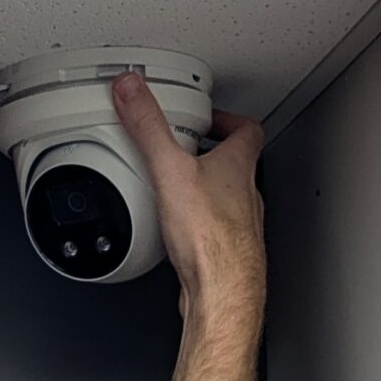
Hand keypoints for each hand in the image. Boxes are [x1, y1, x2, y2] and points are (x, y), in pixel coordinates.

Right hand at [107, 71, 266, 329]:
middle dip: (212, 152)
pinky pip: (216, 227)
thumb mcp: (170, 170)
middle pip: (236, 163)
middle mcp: (245, 194)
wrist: (222, 291)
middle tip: (188, 149)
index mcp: (237, 167)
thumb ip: (149, 127)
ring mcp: (240, 225)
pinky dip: (200, 221)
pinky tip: (180, 230)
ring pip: (228, 197)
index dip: (228, 119)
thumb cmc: (211, 239)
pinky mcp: (227, 251)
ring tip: (179, 186)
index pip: (246, 130)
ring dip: (207, 188)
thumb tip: (133, 89)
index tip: (208, 117)